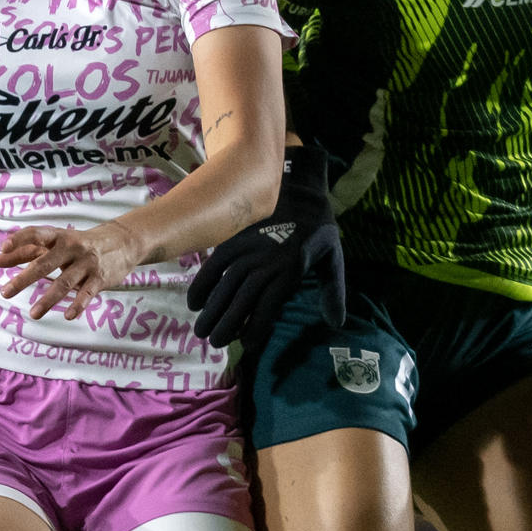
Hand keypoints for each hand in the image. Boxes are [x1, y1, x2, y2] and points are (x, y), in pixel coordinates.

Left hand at [0, 220, 143, 320]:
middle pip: (45, 263)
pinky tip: (68, 316)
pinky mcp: (100, 278)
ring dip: (48, 299)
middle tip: (5, 292)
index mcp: (58, 237)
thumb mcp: (54, 244)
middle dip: (25, 278)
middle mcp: (72, 247)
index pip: (36, 234)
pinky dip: (78, 305)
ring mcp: (87, 263)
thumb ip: (25, 251)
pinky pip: (87, 293)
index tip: (2, 249)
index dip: (19, 240)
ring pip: (65, 282)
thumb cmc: (78, 244)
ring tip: (33, 314)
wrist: (122, 241)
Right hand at [188, 144, 346, 349]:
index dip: (256, 325)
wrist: (299, 186)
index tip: (247, 345)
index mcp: (290, 268)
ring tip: (201, 330)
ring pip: (225, 282)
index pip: (268, 303)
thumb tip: (337, 324)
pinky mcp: (233, 238)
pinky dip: (202, 282)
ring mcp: (246, 248)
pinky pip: (214, 262)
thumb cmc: (318, 227)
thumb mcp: (333, 256)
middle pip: (242, 297)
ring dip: (211, 307)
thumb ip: (334, 290)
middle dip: (227, 322)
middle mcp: (265, 260)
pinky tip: (194, 302)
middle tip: (215, 343)